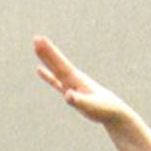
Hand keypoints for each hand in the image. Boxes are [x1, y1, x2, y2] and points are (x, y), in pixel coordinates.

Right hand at [33, 36, 150, 150]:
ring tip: (37, 47)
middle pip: (57, 63)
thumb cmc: (103, 109)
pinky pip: (56, 81)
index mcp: (77, 79)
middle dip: (47, 51)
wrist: (114, 112)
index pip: (60, 64)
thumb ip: (78, 100)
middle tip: (36, 38)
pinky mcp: (71, 92)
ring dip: (46, 59)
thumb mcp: (90, 106)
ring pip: (56, 69)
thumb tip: (67, 95)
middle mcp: (74, 79)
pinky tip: (40, 70)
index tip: (41, 41)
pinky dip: (48, 76)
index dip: (50, 53)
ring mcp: (72, 84)